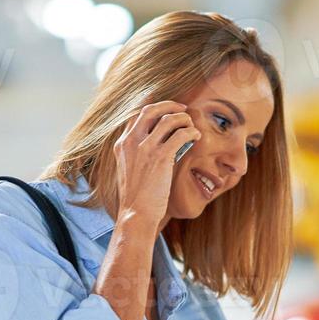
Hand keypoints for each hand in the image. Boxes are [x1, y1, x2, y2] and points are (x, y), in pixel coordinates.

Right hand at [111, 100, 201, 223]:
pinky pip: (180, 135)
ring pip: (168, 119)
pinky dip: (191, 132)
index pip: (136, 116)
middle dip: (169, 105)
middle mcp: (131, 142)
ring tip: (191, 125)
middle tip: (182, 109)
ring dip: (183, 118)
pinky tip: (196, 136)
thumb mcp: (130, 170)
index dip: (154, 109)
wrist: (136, 214)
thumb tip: (163, 142)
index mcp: (121, 145)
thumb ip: (139, 153)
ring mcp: (145, 148)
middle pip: (150, 110)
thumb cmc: (136, 197)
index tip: (166, 110)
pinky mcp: (160, 157)